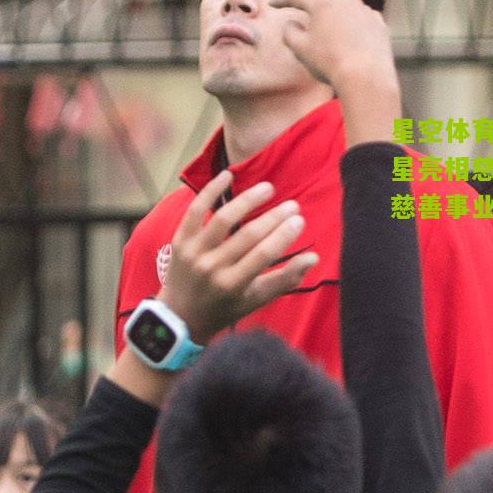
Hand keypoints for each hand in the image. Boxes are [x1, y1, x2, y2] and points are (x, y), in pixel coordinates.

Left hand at [159, 172, 319, 343]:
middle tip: (293, 205)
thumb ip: (285, 279)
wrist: (179, 316)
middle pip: (248, 235)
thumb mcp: (256, 300)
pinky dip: (210, 191)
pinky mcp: (180, 241)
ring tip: (268, 189)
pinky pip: (195, 211)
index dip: (284, 235)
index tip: (299, 221)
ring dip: (248, 200)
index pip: (264, 254)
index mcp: (233, 285)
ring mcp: (194, 253)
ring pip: (223, 219)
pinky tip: (228, 176)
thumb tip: (313, 258)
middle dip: (274, 217)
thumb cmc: (224, 308)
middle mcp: (212, 268)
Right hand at [268, 0, 400, 142]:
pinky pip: (359, 19)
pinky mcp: (379, 24)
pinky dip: (349, 23)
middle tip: (294, 1)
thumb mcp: (300, 48)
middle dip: (306, 0)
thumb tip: (292, 24)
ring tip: (321, 18)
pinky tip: (346, 32)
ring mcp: (365, 10)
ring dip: (330, 12)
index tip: (272, 3)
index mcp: (323, 2)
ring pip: (343, 7)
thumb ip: (290, 32)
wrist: (367, 78)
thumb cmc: (330, 62)